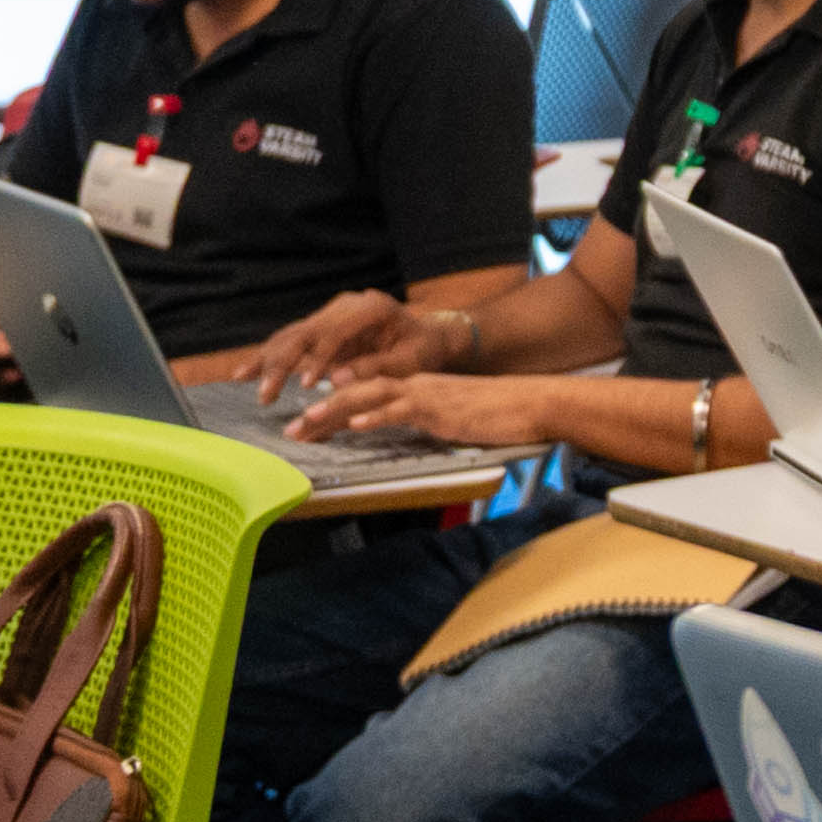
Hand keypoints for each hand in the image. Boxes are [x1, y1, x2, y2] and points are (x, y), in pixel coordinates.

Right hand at [238, 290, 426, 401]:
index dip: (319, 358)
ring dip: (268, 359)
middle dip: (282, 362)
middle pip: (306, 331)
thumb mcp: (409, 362)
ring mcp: (332, 314)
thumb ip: (376, 367)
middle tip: (266, 394)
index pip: (336, 332)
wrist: (425, 336)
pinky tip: (245, 373)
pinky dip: (270, 356)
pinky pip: (292, 340)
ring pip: (292, 333)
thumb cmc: (421, 350)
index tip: (307, 384)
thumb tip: (336, 379)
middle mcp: (347, 305)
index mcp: (372, 308)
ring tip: (243, 380)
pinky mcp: (322, 326)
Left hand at [291, 366, 548, 449]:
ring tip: (306, 424)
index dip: (332, 410)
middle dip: (320, 411)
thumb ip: (424, 421)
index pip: (364, 395)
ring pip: (369, 396)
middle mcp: (414, 385)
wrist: (530, 404)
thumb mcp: (452, 418)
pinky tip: (355, 425)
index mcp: (415, 388)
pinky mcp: (439, 407)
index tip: (306, 426)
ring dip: (335, 411)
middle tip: (290, 429)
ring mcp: (426, 394)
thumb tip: (401, 435)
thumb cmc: (497, 415)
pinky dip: (375, 416)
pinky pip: (401, 409)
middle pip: (357, 392)